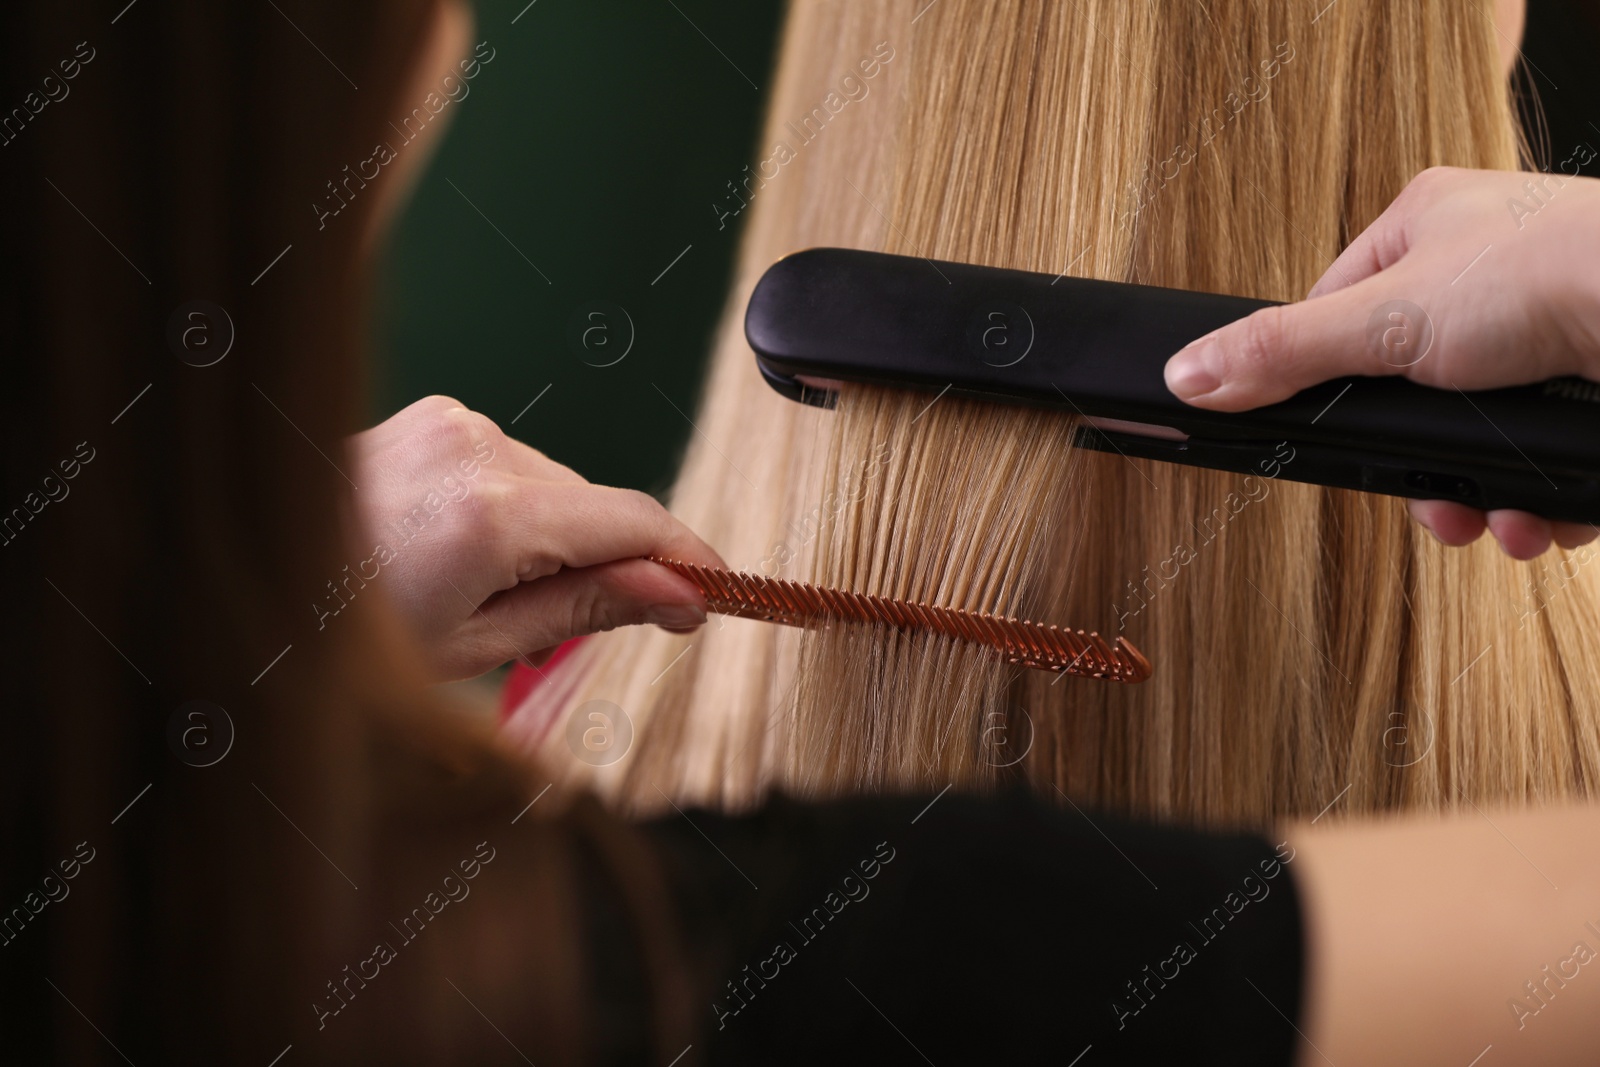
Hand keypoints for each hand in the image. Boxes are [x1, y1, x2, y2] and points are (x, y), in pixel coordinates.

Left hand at [344, 395, 724, 680]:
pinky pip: (513, 466)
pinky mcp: (433, 415)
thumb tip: (681, 594)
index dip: (688, 560)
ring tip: (488, 600)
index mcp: (490, 514)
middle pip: (595, 505)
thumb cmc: (343, 633)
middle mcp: (478, 446)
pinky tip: (467, 555)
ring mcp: (452, 421)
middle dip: (604, 565)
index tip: (720, 595)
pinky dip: (515, 512)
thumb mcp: (475, 645)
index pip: (634, 521)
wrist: (244, 578)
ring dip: (554, 540)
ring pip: (557, 486)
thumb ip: (588, 606)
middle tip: (561, 636)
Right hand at [1163, 166, 1599, 558]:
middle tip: (1428, 503)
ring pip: (1477, 436)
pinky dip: (1538, 500)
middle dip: (1420, 469)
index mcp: (1424, 227)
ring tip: (1490, 523)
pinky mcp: (1586, 383)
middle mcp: (1485, 270)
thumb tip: (1187, 374)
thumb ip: (1281, 354)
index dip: (1330, 387)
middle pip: (1409, 395)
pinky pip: (1541, 456)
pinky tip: (1542, 517)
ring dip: (1479, 500)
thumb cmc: (1549, 272)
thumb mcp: (1383, 321)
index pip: (1337, 312)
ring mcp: (1545, 325)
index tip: (1336, 439)